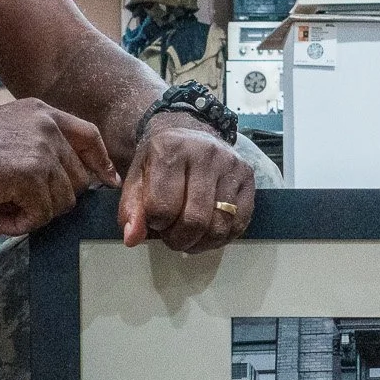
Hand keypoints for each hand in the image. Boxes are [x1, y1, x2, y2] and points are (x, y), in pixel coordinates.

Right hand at [0, 99, 117, 236]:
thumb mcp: (7, 132)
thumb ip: (36, 147)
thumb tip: (61, 183)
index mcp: (43, 113)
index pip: (89, 136)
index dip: (100, 163)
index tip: (105, 182)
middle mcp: (47, 127)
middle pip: (78, 179)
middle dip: (52, 200)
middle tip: (15, 205)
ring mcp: (41, 150)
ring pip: (62, 201)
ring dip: (33, 215)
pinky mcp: (29, 175)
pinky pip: (41, 215)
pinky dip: (19, 226)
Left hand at [119, 113, 256, 252]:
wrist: (188, 136)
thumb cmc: (161, 161)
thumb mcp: (137, 180)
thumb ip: (131, 210)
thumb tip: (132, 239)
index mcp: (171, 150)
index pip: (162, 208)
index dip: (156, 224)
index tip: (155, 220)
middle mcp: (205, 153)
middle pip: (194, 221)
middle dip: (179, 239)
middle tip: (172, 235)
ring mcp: (231, 164)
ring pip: (219, 226)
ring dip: (201, 242)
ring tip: (189, 235)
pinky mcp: (248, 175)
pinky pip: (240, 223)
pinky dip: (222, 237)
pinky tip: (208, 231)